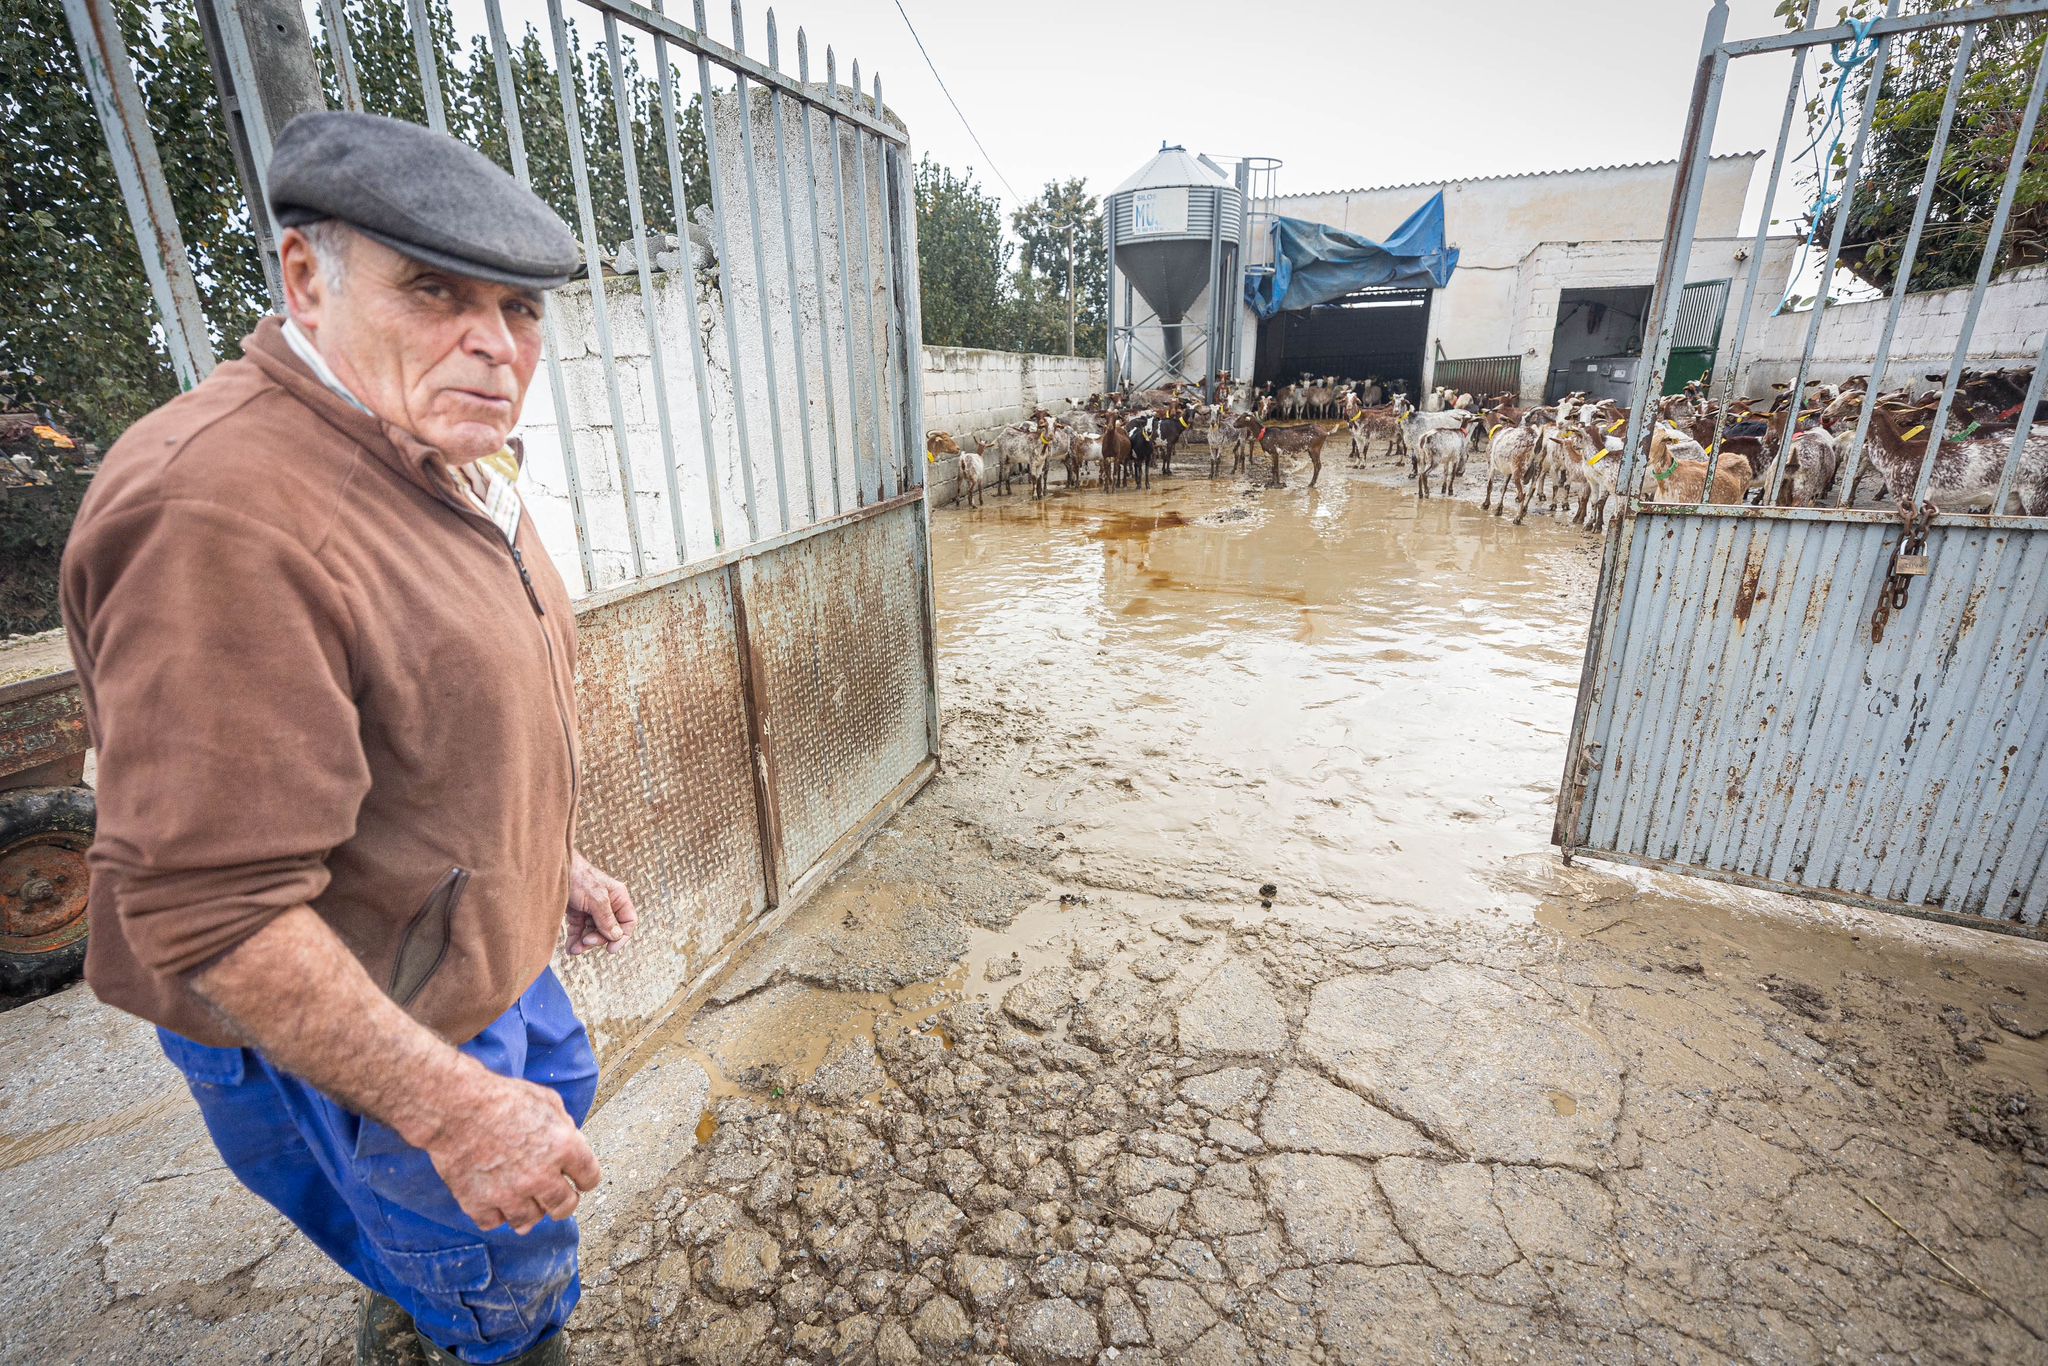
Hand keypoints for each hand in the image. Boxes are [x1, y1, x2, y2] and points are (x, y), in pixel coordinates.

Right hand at [421, 1064, 600, 1234]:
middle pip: (564, 1207)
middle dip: (564, 1203)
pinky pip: (494, 1223)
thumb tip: (571, 1143)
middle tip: (557, 1198)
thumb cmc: (501, 1097)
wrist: (456, 1105)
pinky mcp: (479, 1203)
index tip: (580, 1180)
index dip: (586, 1179)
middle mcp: (540, 1176)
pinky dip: (495, 1215)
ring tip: (525, 1201)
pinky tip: (495, 1202)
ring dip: (530, 1212)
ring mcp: (509, 1193)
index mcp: (563, 1147)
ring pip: (529, 1221)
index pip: (590, 1178)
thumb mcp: (547, 1100)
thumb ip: (564, 1127)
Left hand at [566, 851, 636, 955]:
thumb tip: (616, 936)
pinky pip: (579, 931)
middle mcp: (607, 904)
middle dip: (598, 939)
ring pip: (593, 933)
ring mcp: (591, 909)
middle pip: (609, 930)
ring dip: (585, 943)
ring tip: (575, 949)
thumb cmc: (577, 877)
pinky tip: (570, 948)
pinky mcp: (577, 913)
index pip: (628, 921)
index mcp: (618, 897)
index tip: (610, 949)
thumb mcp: (595, 898)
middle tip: (586, 942)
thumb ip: (606, 918)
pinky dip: (575, 940)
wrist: (553, 868)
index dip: (622, 937)